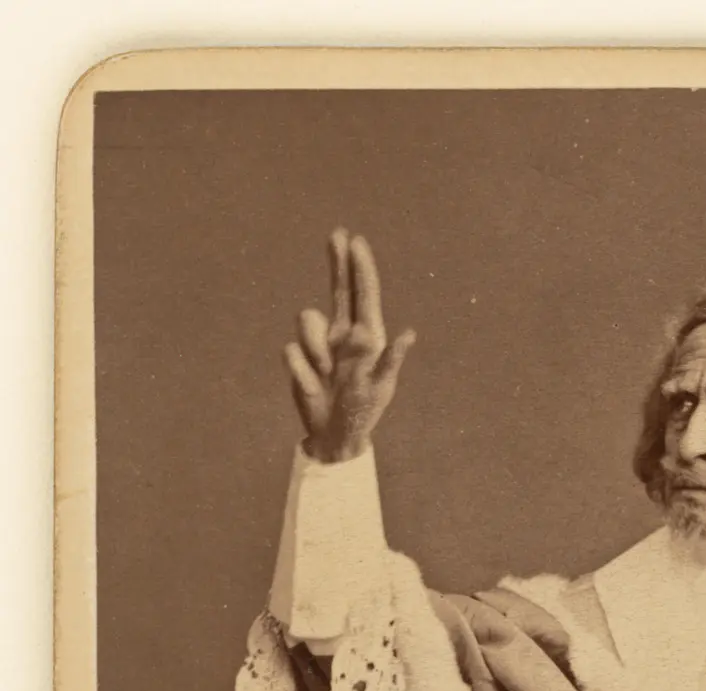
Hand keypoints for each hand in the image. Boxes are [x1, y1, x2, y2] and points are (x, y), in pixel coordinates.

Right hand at [284, 230, 414, 463]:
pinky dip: (301, 369)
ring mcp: (319, 345)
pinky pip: (291, 350)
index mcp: (366, 338)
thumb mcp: (381, 388)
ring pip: (306, 320)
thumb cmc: (364, 411)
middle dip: (338, 262)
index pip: (363, 296)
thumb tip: (408, 334)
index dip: (359, 268)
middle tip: (338, 234)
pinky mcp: (299, 359)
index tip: (355, 241)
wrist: (335, 436)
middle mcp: (342, 334)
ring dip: (313, 346)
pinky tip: (312, 385)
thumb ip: (392, 360)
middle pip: (338, 290)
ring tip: (325, 373)